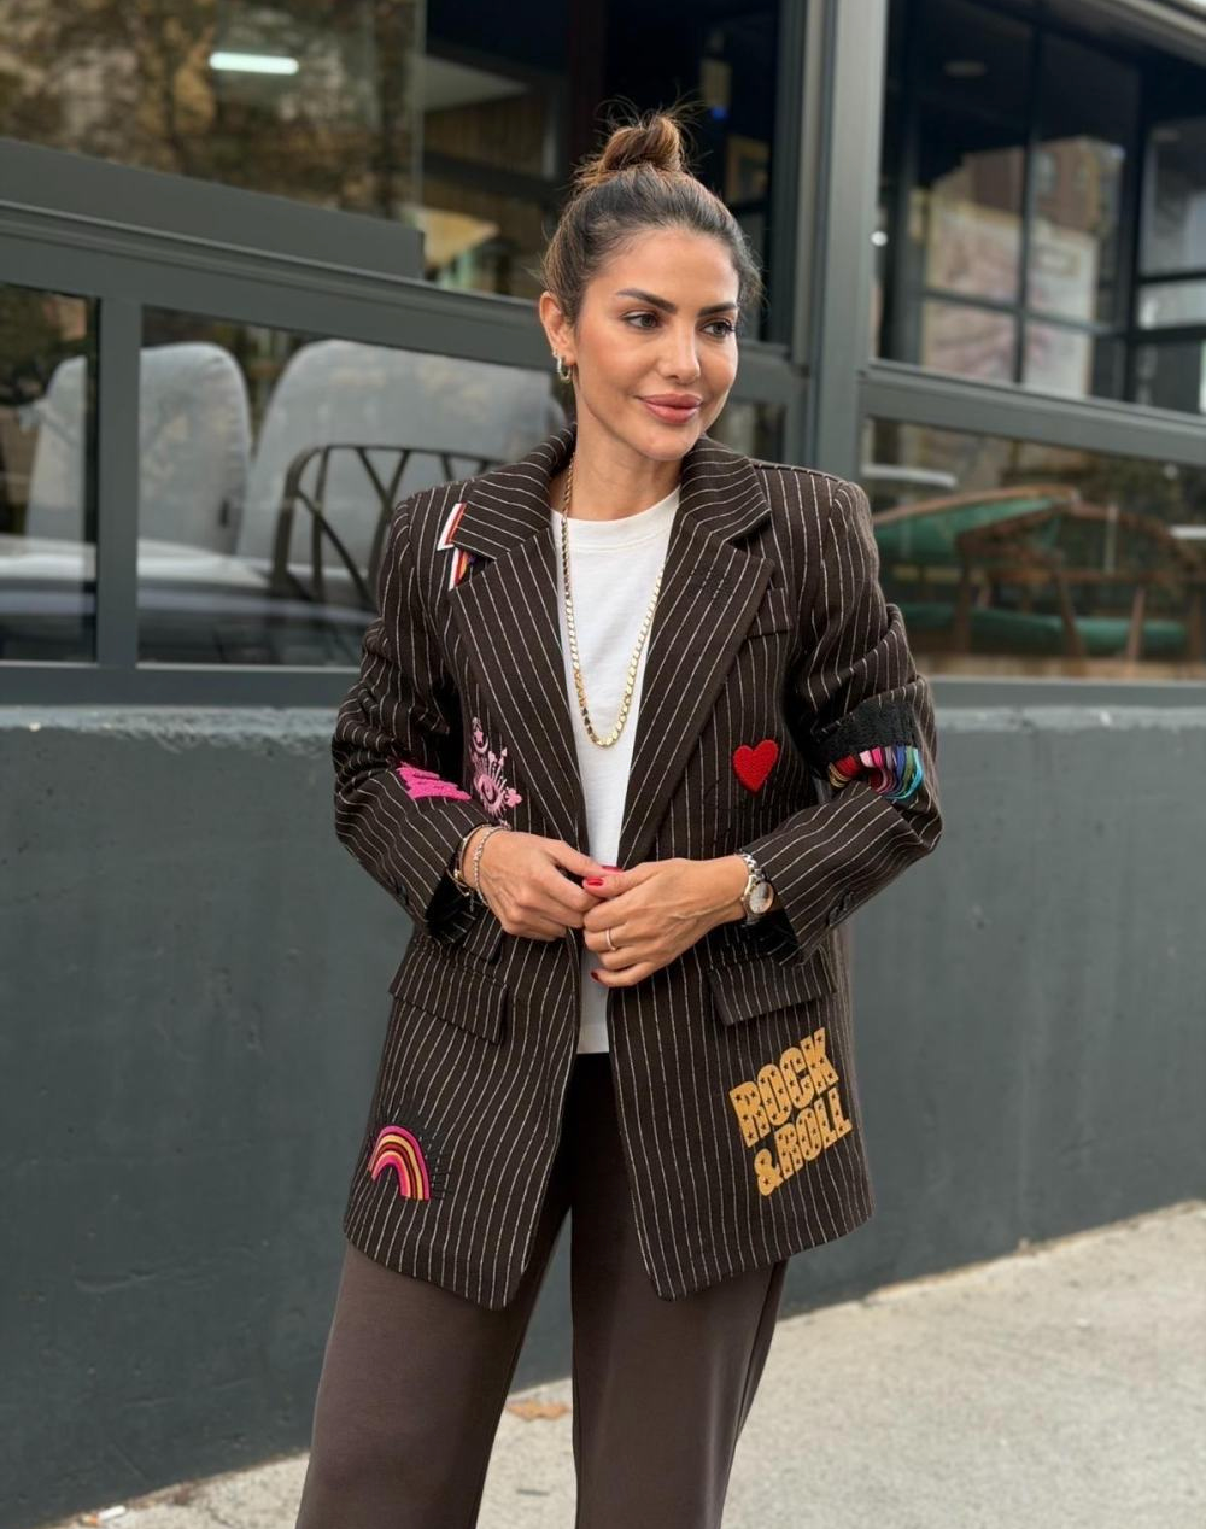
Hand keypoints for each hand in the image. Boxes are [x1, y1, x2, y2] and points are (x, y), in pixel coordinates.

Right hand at [468, 829, 607, 941]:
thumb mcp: (553, 847)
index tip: (596, 892)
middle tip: (581, 897)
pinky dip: (552, 925)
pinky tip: (546, 908)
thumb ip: (583, 863)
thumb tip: (612, 874)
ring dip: (568, 920)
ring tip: (562, 901)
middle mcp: (529, 901)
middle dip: (584, 911)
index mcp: (541, 878)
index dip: (595, 899)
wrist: (482, 859)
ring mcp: (519, 917)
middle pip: (574, 920)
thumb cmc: (521, 849)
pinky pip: (545, 935)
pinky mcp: (512, 927)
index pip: (582, 902)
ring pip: (562, 931)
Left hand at [580, 855, 746, 986]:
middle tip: (600, 919)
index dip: (588, 911)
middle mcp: (640, 932)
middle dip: (592, 930)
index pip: (592, 919)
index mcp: (634, 906)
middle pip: (596, 940)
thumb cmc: (686, 878)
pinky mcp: (660, 960)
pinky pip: (629, 978)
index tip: (595, 905)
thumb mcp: (649, 869)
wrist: (716, 894)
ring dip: (601, 949)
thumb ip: (616, 881)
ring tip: (608, 935)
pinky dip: (611, 978)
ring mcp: (650, 950)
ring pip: (607, 960)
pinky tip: (601, 971)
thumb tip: (589, 885)